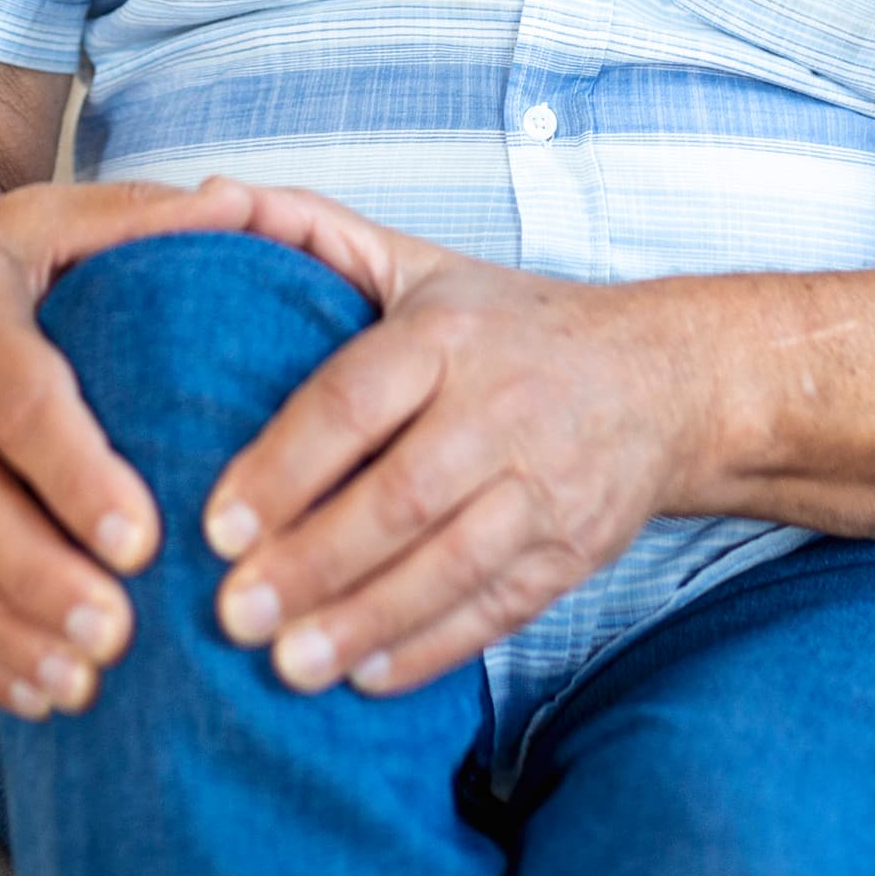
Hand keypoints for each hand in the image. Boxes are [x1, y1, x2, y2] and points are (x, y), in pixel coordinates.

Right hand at [0, 173, 306, 718]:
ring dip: (10, 634)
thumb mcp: (40, 217)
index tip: (139, 535)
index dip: (73, 472)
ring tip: (84, 684)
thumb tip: (239, 204)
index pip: (18, 406)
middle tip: (118, 632)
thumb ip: (135, 218)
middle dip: (42, 577)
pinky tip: (39, 696)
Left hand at [198, 187, 706, 698]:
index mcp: (447, 334)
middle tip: (233, 612)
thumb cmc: (507, 324)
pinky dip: (432, 648)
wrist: (664, 378)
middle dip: (313, 563)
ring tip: (288, 667)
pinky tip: (367, 677)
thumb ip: (310, 230)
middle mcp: (502, 408)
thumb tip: (210, 198)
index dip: (284, 467)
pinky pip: (500, 608)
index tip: (216, 525)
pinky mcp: (576, 550)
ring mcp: (547, 486)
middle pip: (402, 498)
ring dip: (365, 619)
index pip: (355, 401)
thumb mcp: (417, 262)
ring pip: (451, 565)